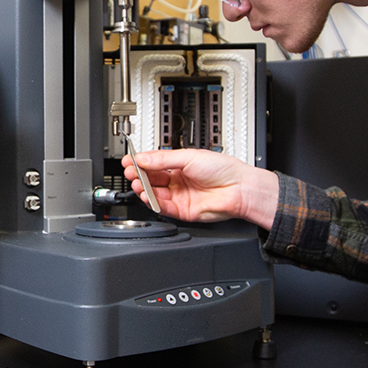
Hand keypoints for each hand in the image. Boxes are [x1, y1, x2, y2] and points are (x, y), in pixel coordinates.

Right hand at [121, 148, 278, 227]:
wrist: (239, 188)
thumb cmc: (223, 169)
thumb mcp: (189, 157)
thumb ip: (163, 159)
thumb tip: (142, 158)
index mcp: (181, 164)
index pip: (155, 164)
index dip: (141, 163)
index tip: (129, 161)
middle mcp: (179, 180)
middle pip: (152, 179)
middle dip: (139, 176)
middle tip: (131, 172)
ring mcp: (180, 196)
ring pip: (155, 194)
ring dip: (144, 189)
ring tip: (138, 184)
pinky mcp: (183, 211)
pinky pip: (163, 208)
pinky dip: (153, 202)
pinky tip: (147, 196)